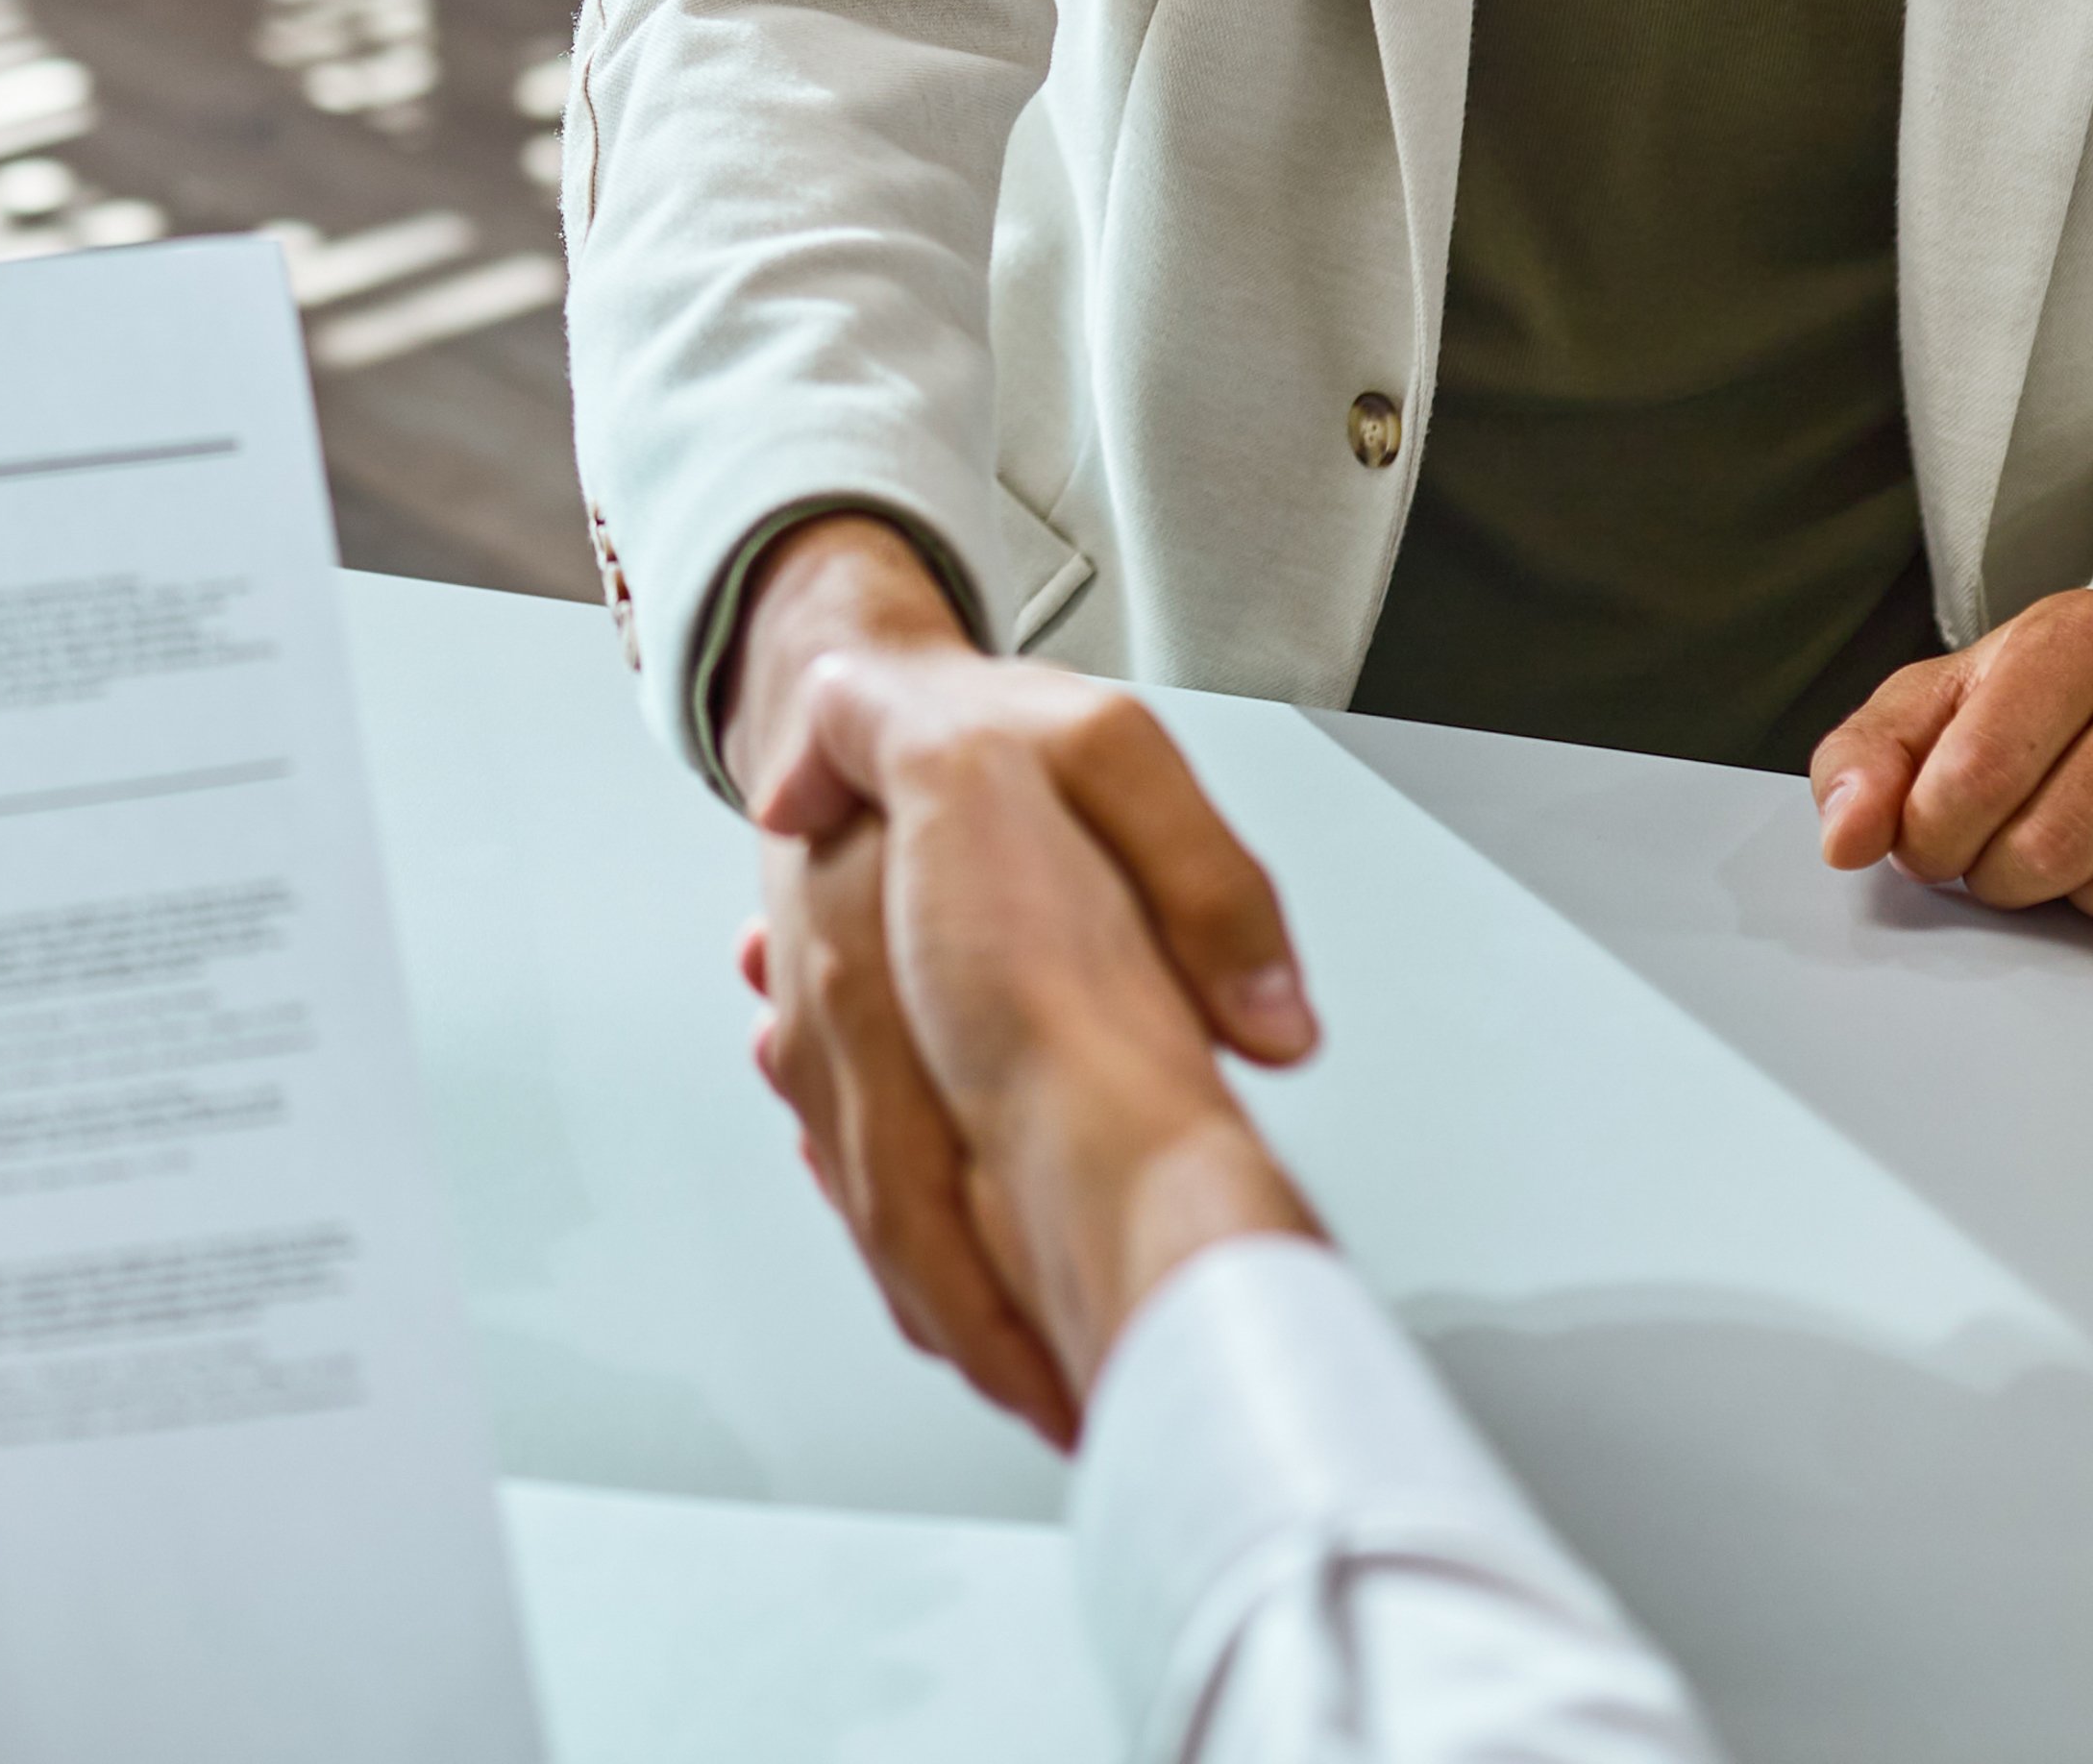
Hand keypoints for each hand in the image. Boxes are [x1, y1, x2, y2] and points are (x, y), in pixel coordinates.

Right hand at [753, 644, 1325, 1416]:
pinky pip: (854, 1164)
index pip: (925, 1154)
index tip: (1086, 1359)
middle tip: (1085, 1414)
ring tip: (1046, 1391)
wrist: (847, 679)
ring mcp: (815, 1026)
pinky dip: (909, 1246)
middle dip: (988, 1327)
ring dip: (950, 1305)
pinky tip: (966, 1307)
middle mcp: (839, 1000)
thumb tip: (1277, 1031)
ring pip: (870, 1198)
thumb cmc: (988, 720)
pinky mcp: (821, 1037)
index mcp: (893, 940)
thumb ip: (1205, 879)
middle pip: (895, 1205)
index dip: (997, 1276)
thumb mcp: (1111, 754)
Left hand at [1807, 589, 2092, 951]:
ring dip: (2087, 898)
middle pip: (2051, 853)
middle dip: (2005, 875)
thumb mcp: (1953, 697)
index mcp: (2081, 637)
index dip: (1932, 837)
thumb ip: (1871, 757)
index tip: (1934, 836)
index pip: (1975, 776)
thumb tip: (1845, 838)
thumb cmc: (2065, 698)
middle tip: (2009, 847)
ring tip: (2090, 842)